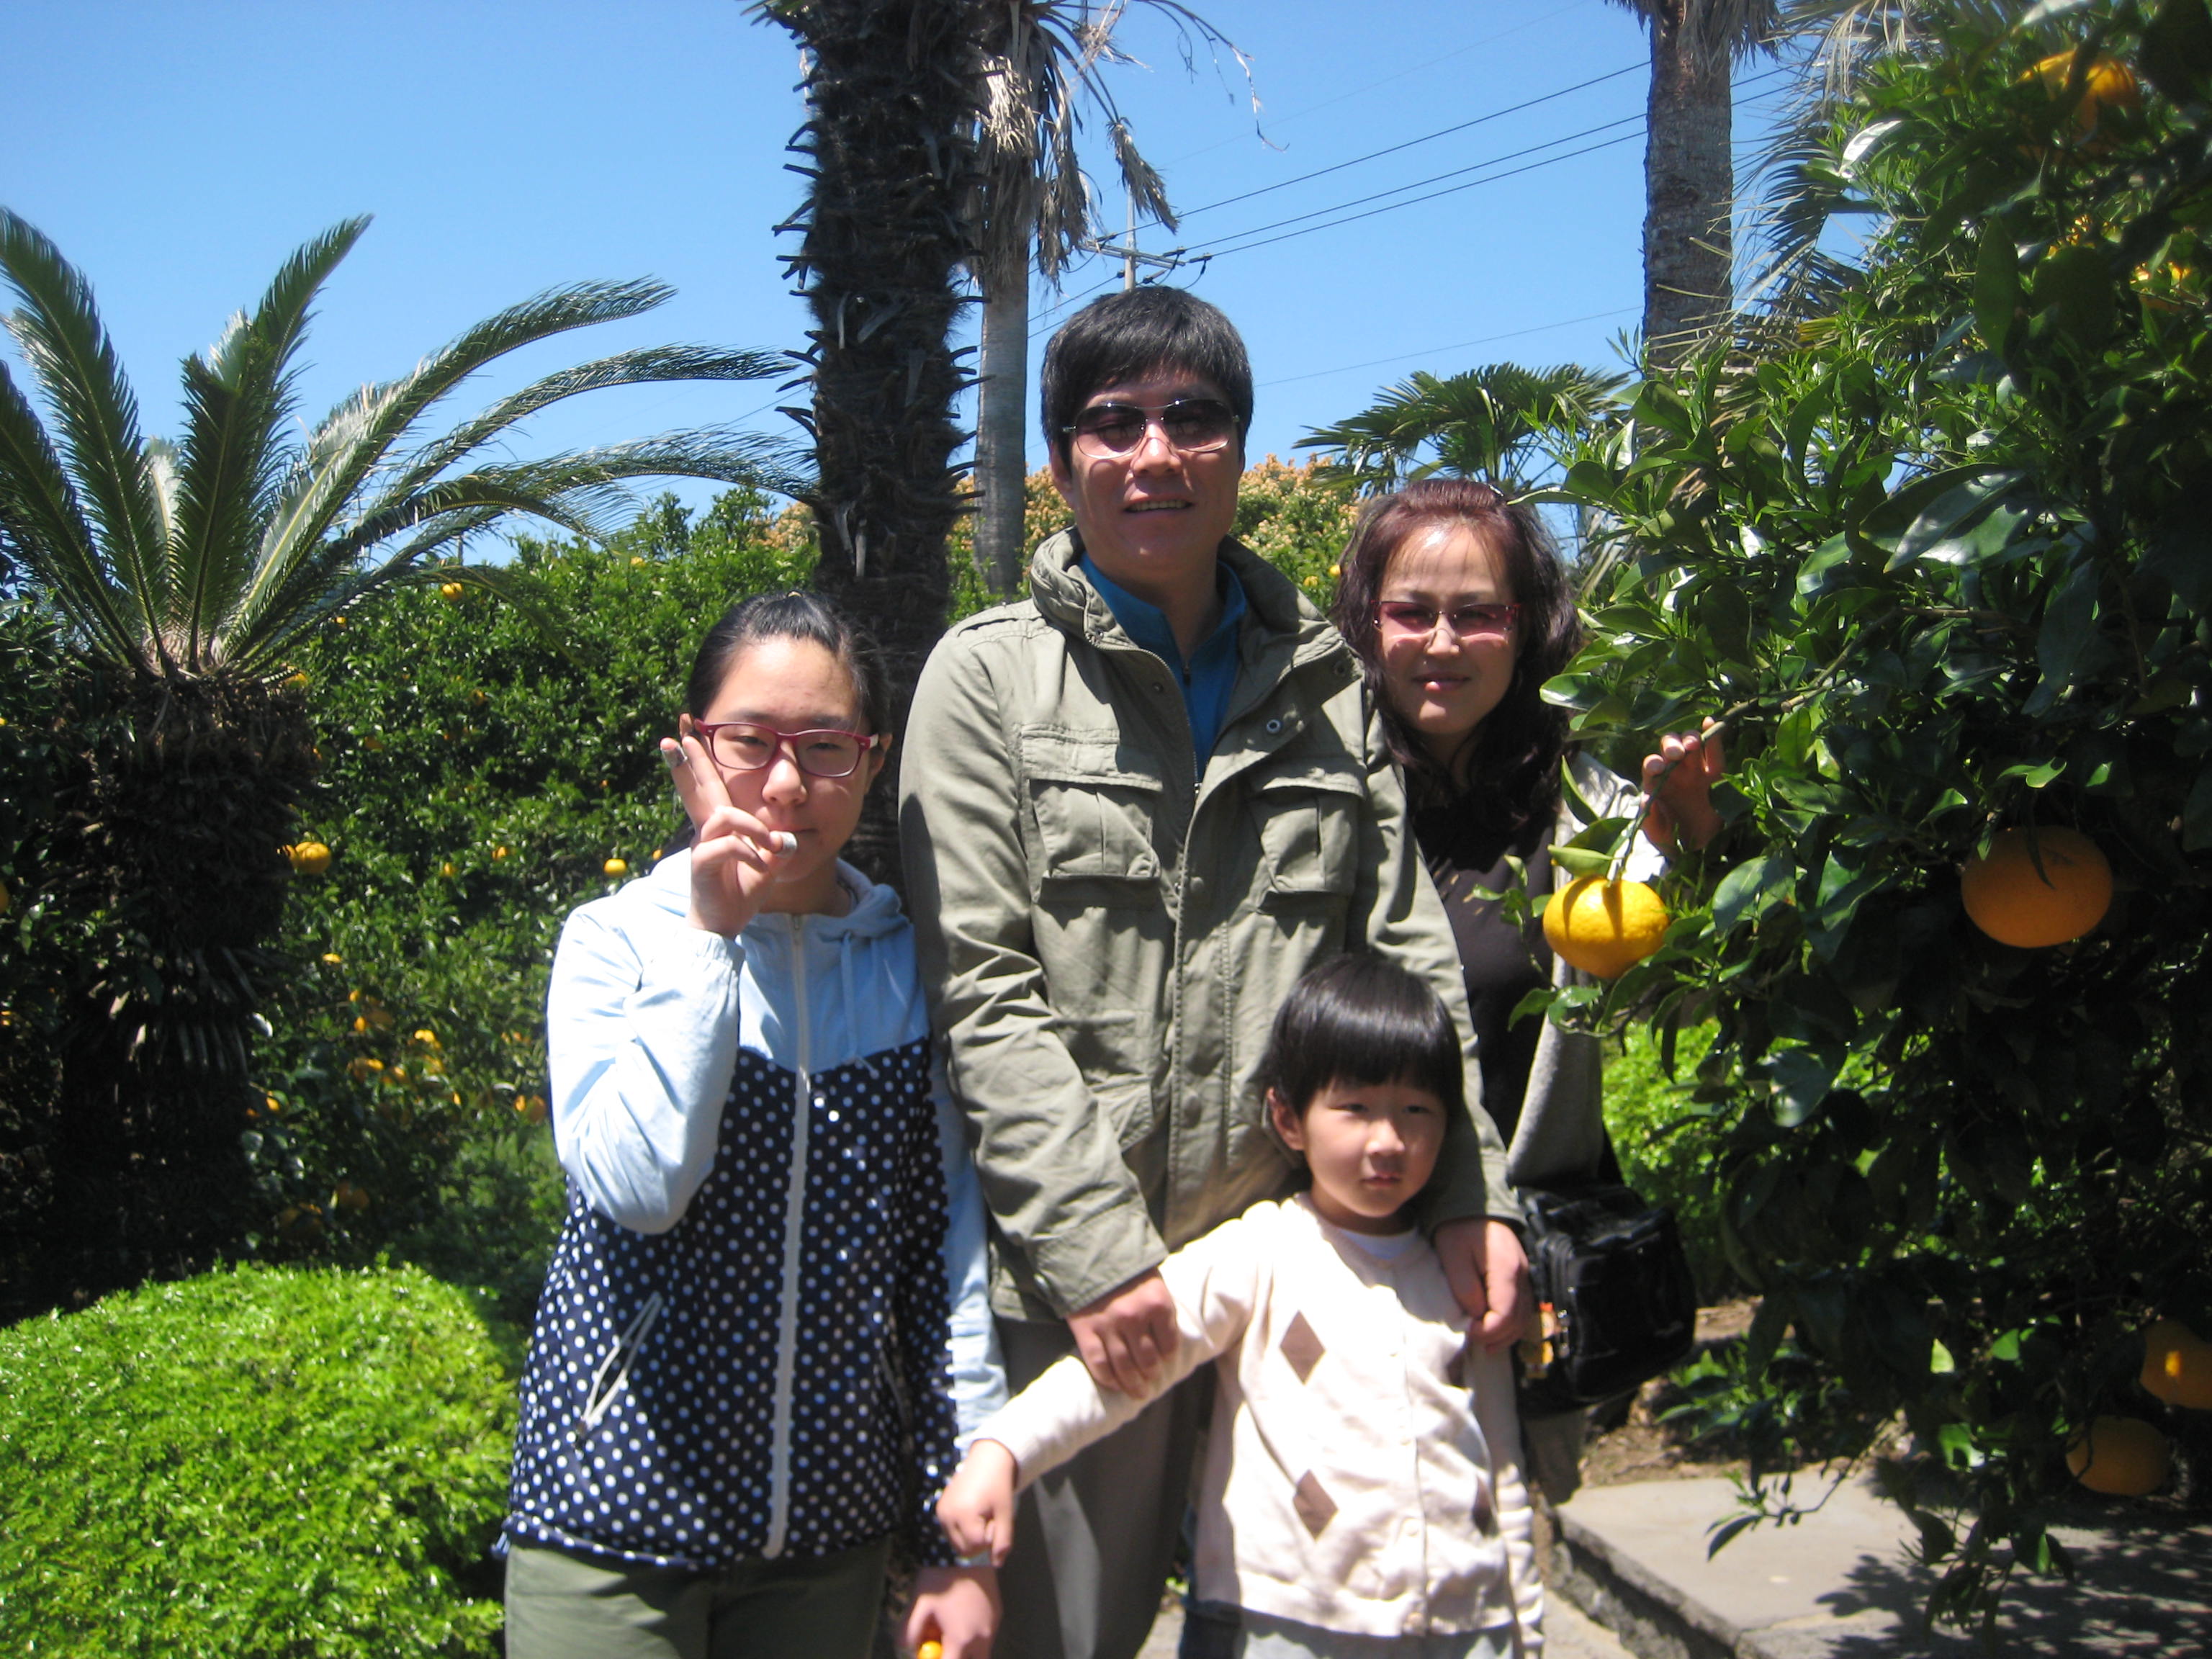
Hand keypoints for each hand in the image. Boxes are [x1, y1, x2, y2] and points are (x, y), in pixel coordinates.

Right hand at [659, 729, 790, 936]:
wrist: (722, 925)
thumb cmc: (741, 892)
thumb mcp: (766, 866)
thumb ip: (775, 849)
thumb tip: (789, 838)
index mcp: (718, 827)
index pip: (711, 787)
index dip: (699, 762)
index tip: (687, 734)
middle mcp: (705, 831)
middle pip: (698, 789)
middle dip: (690, 761)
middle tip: (675, 736)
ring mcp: (701, 846)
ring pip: (724, 816)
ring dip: (754, 827)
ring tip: (772, 847)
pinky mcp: (701, 864)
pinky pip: (726, 845)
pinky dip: (749, 853)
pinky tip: (760, 869)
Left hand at [903, 1564, 998, 1658]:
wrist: (966, 1552)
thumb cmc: (941, 1580)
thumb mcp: (920, 1605)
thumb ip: (910, 1632)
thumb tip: (906, 1647)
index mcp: (962, 1639)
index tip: (931, 1656)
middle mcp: (982, 1637)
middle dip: (958, 1657)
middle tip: (944, 1648)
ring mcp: (993, 1626)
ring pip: (982, 1652)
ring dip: (967, 1650)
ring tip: (951, 1631)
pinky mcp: (999, 1615)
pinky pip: (987, 1637)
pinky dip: (975, 1637)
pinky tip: (963, 1618)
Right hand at [936, 1438, 1017, 1565]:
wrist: (987, 1459)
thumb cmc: (999, 1486)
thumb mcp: (1005, 1513)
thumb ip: (1003, 1541)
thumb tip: (997, 1564)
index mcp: (963, 1514)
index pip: (977, 1546)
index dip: (991, 1536)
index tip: (995, 1517)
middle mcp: (947, 1515)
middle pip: (964, 1550)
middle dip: (980, 1540)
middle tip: (989, 1517)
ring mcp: (941, 1513)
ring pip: (957, 1544)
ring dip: (971, 1536)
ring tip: (980, 1515)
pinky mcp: (939, 1510)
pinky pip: (951, 1533)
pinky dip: (962, 1530)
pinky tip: (971, 1513)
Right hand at [1066, 1268, 1177, 1394]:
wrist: (1090, 1252)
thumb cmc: (1128, 1271)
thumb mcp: (1155, 1285)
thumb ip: (1162, 1313)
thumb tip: (1168, 1347)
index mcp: (1157, 1305)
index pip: (1169, 1345)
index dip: (1167, 1357)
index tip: (1164, 1361)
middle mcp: (1135, 1317)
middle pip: (1147, 1361)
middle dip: (1150, 1375)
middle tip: (1150, 1382)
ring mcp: (1109, 1325)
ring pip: (1124, 1367)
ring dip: (1132, 1385)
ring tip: (1137, 1393)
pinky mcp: (1086, 1330)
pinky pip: (1098, 1363)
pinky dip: (1107, 1379)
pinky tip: (1113, 1384)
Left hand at [1435, 1217, 1528, 1351]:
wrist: (1472, 1204)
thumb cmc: (1459, 1229)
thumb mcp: (1452, 1255)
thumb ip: (1464, 1287)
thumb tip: (1475, 1315)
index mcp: (1506, 1270)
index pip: (1505, 1313)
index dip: (1488, 1330)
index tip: (1467, 1333)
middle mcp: (1522, 1275)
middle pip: (1519, 1319)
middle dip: (1497, 1336)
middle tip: (1474, 1343)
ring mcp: (1524, 1275)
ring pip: (1524, 1316)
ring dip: (1506, 1334)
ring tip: (1486, 1346)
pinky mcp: (1520, 1276)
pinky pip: (1522, 1307)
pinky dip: (1511, 1323)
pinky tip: (1496, 1331)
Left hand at [1640, 720, 1725, 852]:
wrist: (1695, 848)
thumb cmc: (1670, 836)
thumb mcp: (1656, 832)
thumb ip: (1649, 818)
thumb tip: (1646, 800)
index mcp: (1656, 781)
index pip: (1652, 765)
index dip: (1654, 763)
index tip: (1658, 768)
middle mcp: (1674, 771)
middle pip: (1670, 747)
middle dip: (1671, 746)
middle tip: (1676, 754)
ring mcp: (1695, 770)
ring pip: (1691, 744)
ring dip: (1690, 739)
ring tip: (1693, 745)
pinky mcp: (1716, 774)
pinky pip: (1715, 752)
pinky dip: (1713, 736)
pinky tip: (1710, 722)